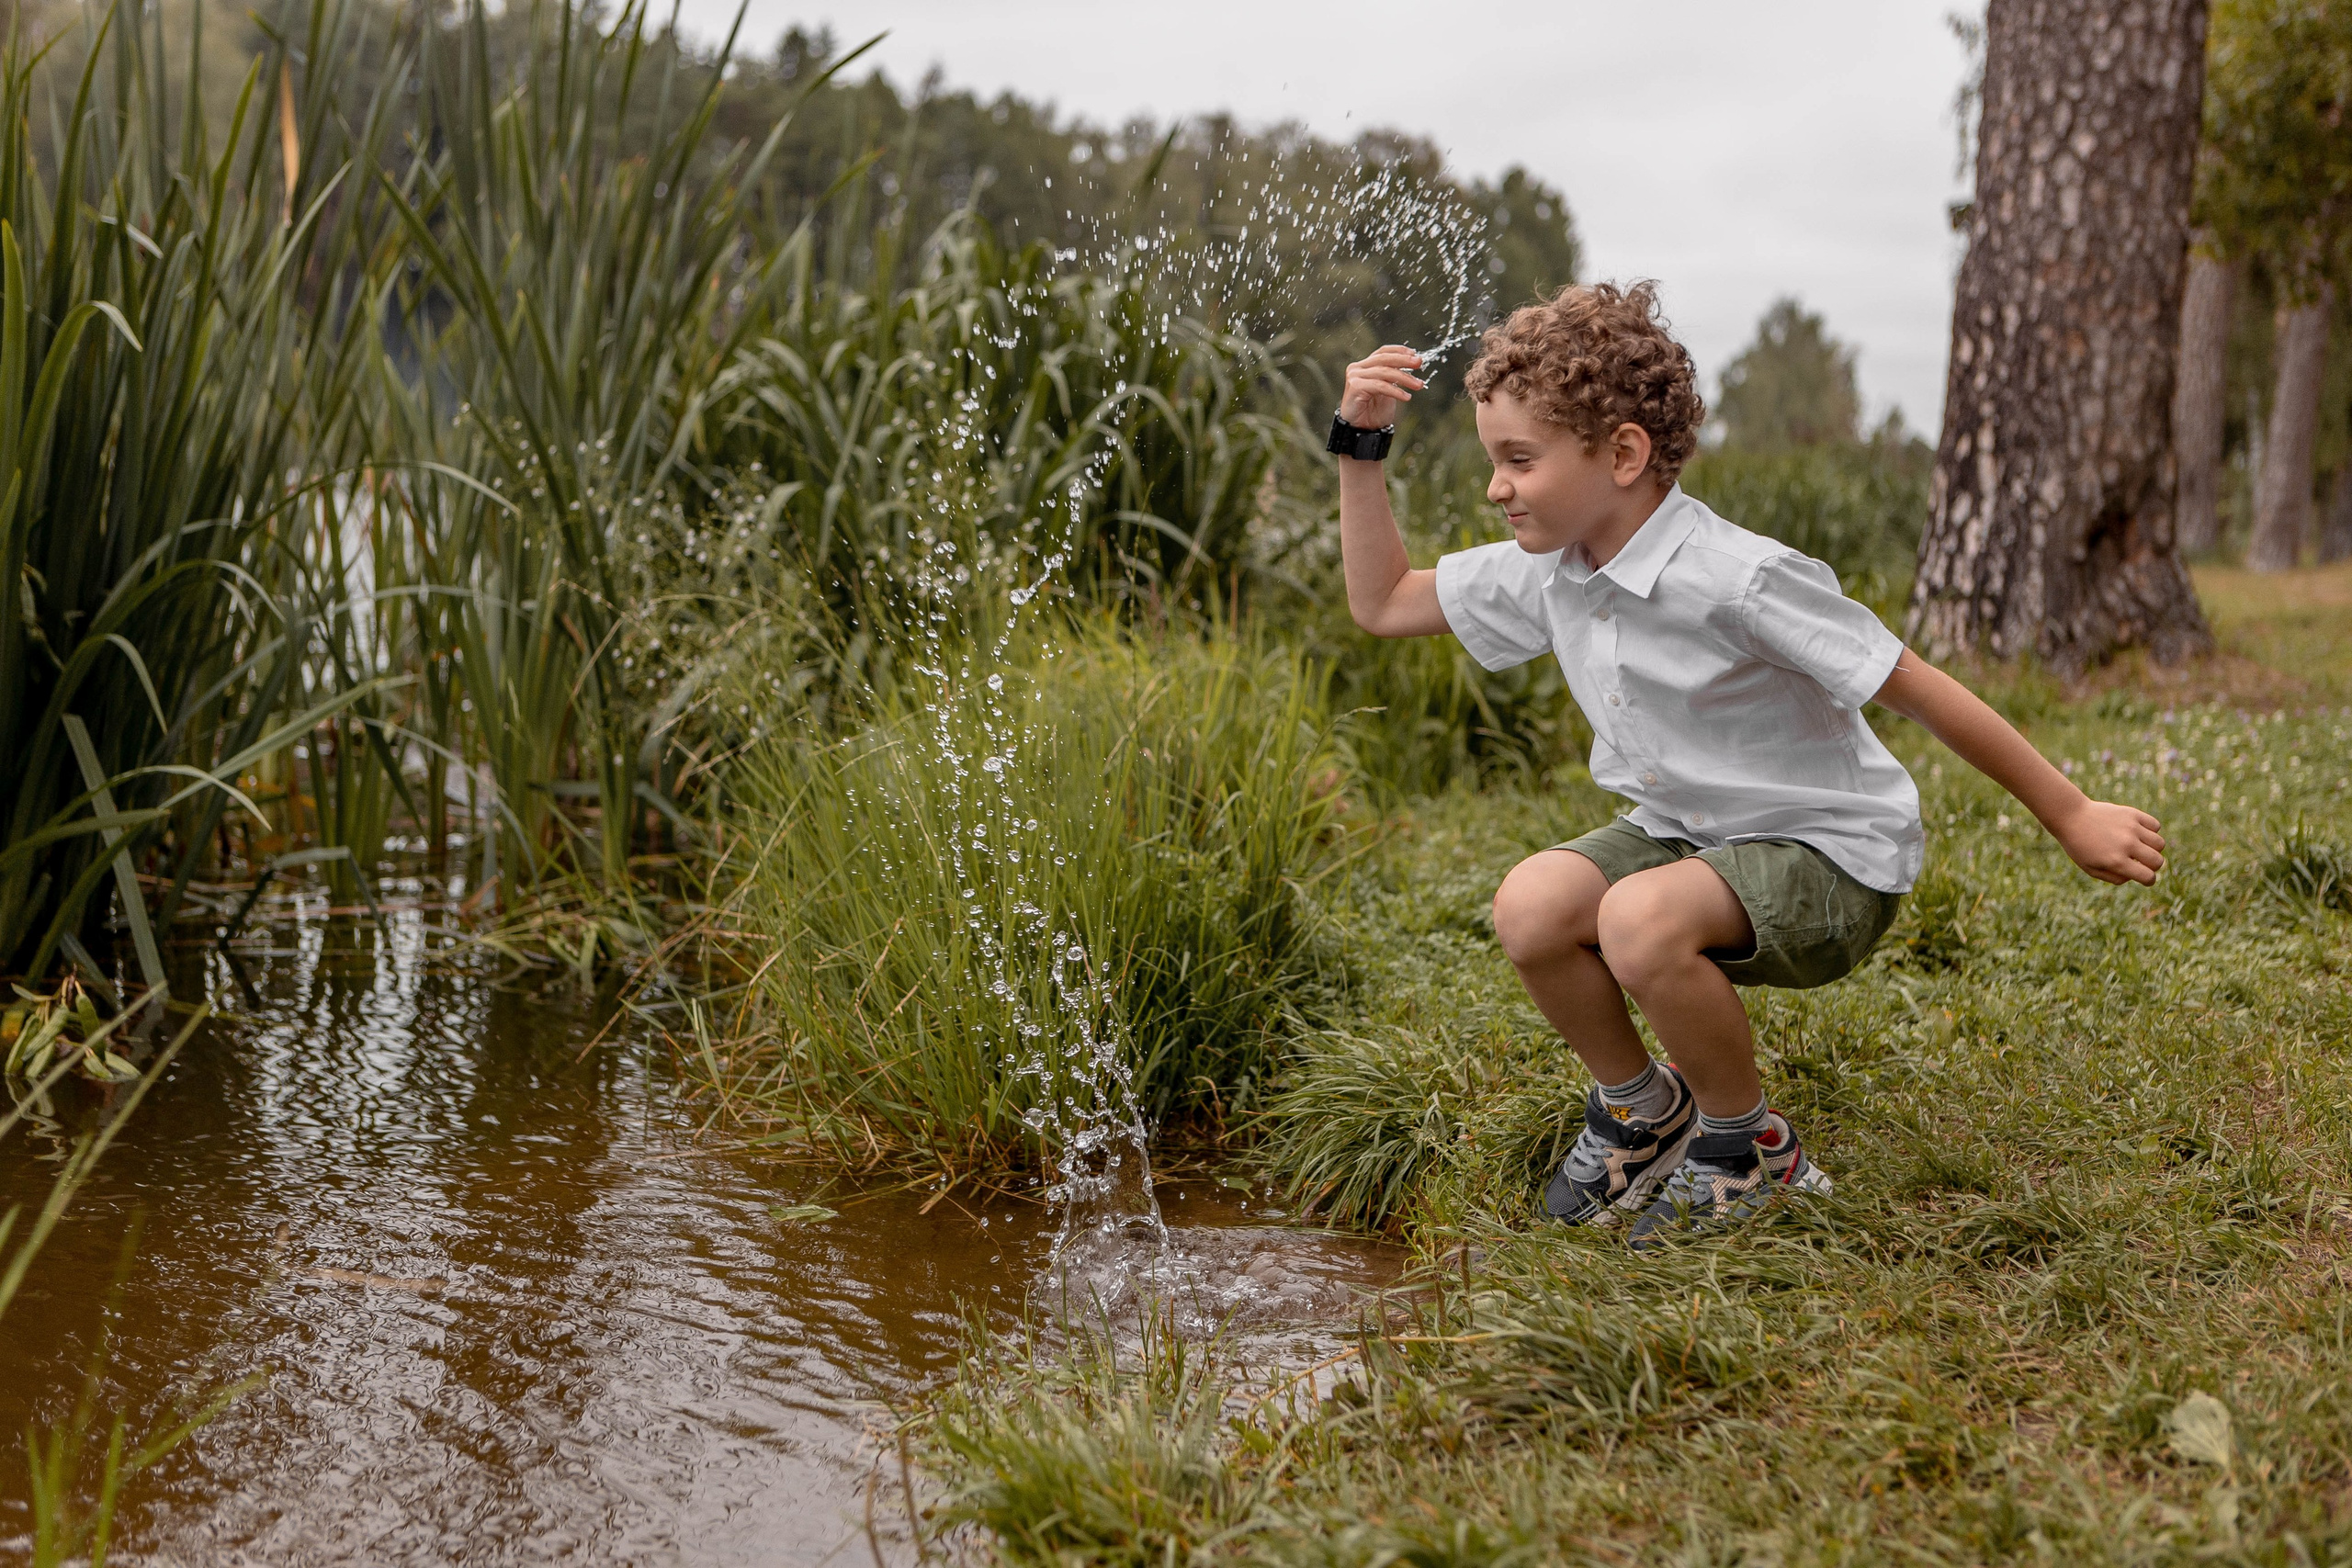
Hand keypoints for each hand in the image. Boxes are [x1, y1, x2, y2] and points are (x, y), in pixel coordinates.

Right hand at [1340, 345, 1424, 430]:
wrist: (1361, 431)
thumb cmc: (1374, 412)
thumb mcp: (1389, 390)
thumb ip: (1395, 376)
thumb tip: (1413, 363)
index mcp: (1365, 366)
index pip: (1383, 352)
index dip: (1399, 351)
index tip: (1414, 354)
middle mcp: (1357, 368)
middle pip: (1384, 358)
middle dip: (1404, 360)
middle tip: (1419, 363)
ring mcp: (1355, 376)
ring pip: (1384, 372)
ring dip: (1405, 378)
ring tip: (1418, 385)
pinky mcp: (1355, 387)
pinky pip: (1380, 385)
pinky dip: (1395, 391)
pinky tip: (1406, 396)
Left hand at [2051, 798, 2165, 885]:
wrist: (2071, 817)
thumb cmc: (2079, 846)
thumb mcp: (2091, 868)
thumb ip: (2115, 878)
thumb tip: (2136, 876)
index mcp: (2116, 861)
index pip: (2148, 877)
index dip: (2149, 880)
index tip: (2145, 878)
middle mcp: (2126, 844)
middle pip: (2158, 861)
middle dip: (2153, 866)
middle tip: (2141, 862)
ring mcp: (2131, 828)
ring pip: (2160, 843)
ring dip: (2153, 848)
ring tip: (2139, 846)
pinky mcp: (2132, 813)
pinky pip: (2155, 825)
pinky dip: (2151, 831)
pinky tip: (2138, 833)